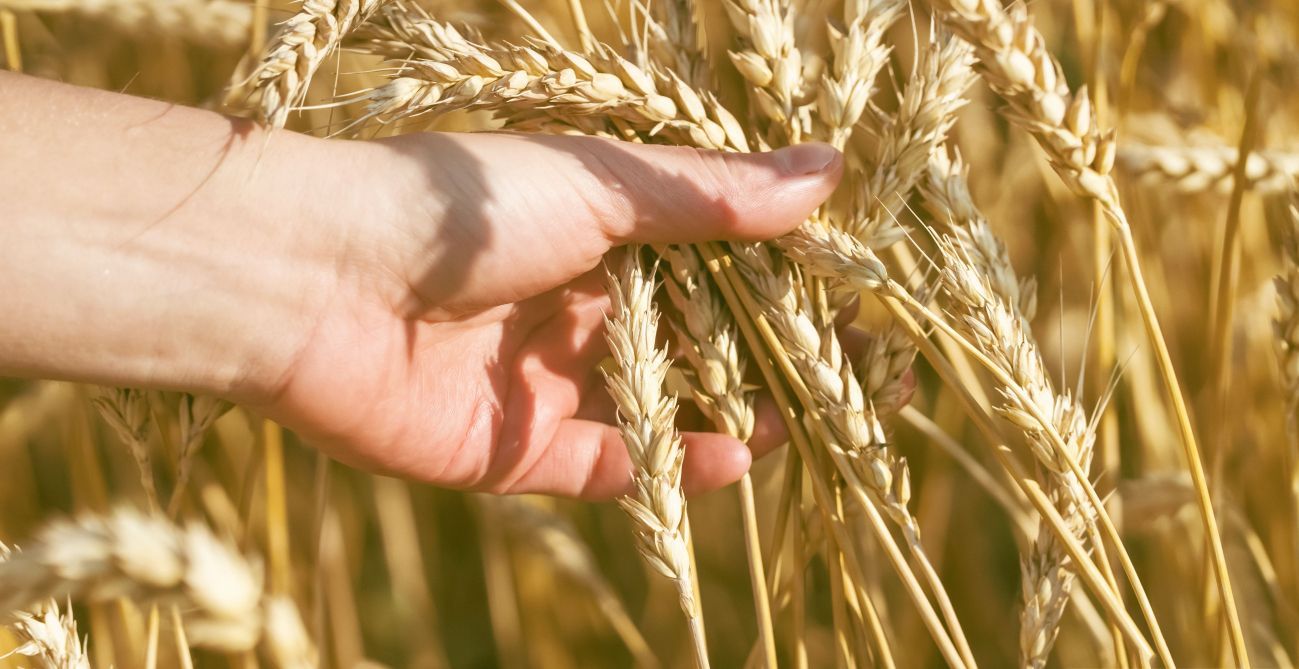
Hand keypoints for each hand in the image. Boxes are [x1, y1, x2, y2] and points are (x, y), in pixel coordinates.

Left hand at [257, 132, 843, 497]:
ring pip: (663, 408)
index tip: (860, 295)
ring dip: (739, 415)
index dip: (786, 281)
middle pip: (698, 342)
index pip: (714, 264)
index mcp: (594, 236)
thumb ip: (708, 195)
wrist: (316, 280)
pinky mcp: (514, 450)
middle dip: (779, 358)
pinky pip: (608, 466)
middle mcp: (575, 309)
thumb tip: (826, 172)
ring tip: (818, 421)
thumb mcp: (600, 184)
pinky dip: (669, 466)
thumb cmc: (461, 211)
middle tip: (868, 374)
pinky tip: (737, 456)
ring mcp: (547, 382)